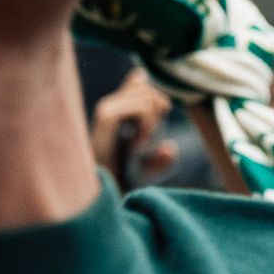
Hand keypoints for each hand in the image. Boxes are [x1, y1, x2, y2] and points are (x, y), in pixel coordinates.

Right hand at [90, 69, 178, 187]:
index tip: (158, 123)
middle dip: (159, 111)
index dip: (158, 100)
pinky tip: (138, 146)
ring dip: (154, 124)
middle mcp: (110, 105)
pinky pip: (142, 108)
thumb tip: (167, 137)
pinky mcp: (106, 116)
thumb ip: (157, 132)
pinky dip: (148, 127)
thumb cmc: (128, 178)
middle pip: (148, 88)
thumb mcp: (152, 157)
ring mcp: (106, 108)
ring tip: (141, 145)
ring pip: (148, 97)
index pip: (139, 81)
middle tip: (149, 138)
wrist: (107, 192)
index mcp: (119, 109)